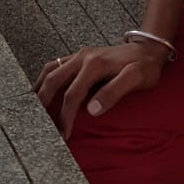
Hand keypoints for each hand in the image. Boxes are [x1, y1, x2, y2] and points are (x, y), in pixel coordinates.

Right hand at [35, 41, 169, 139]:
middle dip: (44, 103)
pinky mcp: (80, 57)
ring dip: (41, 88)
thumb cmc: (144, 67)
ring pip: (51, 70)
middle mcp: (82, 57)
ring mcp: (79, 55)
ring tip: (34, 109)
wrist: (148, 49)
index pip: (72, 94)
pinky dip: (46, 78)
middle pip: (54, 80)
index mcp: (94, 65)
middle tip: (40, 124)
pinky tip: (43, 90)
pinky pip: (56, 66)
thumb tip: (92, 110)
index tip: (63, 135)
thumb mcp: (136, 79)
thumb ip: (114, 92)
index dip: (66, 116)